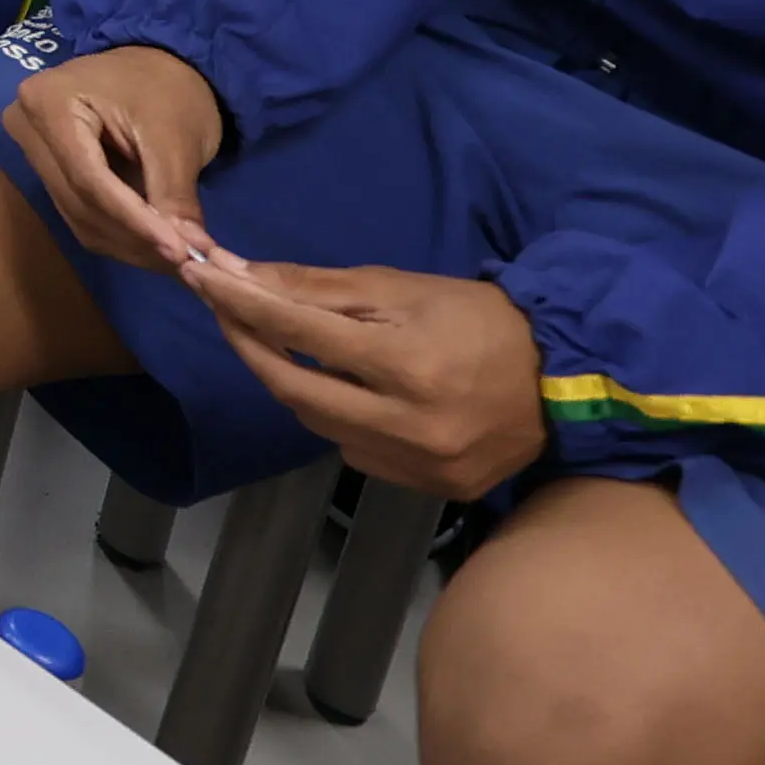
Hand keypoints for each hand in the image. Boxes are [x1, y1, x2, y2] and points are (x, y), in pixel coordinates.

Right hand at [4, 43, 231, 270]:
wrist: (157, 65)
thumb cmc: (166, 88)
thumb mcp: (175, 136)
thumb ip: (176, 195)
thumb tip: (190, 254)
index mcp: (48, 102)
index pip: (88, 179)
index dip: (134, 221)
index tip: (180, 253)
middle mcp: (26, 126)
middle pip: (79, 201)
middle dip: (135, 236)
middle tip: (187, 262)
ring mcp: (33, 150)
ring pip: (79, 216)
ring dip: (129, 243)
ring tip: (177, 257)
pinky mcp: (48, 169)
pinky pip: (80, 214)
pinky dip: (120, 235)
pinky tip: (155, 244)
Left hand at [180, 258, 550, 501]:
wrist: (565, 383)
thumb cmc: (482, 320)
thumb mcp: (403, 288)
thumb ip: (318, 289)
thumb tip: (241, 276)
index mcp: (407, 365)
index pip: (297, 332)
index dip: (240, 302)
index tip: (199, 275)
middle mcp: (410, 425)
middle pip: (293, 390)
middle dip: (249, 346)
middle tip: (225, 311)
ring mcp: (420, 465)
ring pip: (320, 425)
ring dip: (292, 383)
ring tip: (287, 345)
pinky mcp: (431, 490)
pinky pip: (356, 452)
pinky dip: (337, 418)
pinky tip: (348, 392)